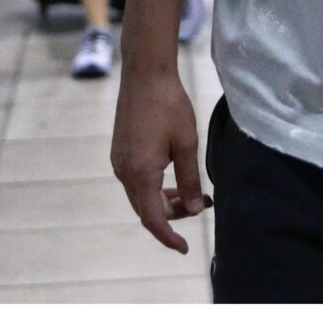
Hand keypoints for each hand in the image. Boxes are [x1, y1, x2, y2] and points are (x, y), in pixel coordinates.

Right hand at [111, 67, 210, 252]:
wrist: (145, 75)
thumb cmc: (169, 106)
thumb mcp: (187, 144)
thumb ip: (189, 180)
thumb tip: (193, 209)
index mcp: (139, 174)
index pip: (152, 219)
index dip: (169, 236)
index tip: (185, 248)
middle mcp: (123, 172)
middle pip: (146, 209)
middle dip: (173, 215)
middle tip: (203, 205)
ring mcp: (119, 162)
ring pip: (141, 195)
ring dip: (165, 200)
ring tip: (193, 193)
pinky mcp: (120, 152)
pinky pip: (136, 181)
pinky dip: (155, 187)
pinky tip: (173, 178)